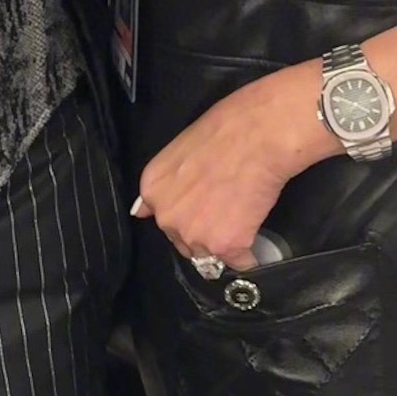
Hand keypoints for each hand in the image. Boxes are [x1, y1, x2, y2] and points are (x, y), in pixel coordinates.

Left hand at [132, 62, 329, 270]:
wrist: (258, 134)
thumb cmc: (224, 131)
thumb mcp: (178, 151)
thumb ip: (163, 186)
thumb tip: (138, 212)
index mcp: (152, 190)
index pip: (164, 219)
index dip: (188, 211)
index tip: (205, 203)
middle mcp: (166, 217)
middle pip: (184, 242)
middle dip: (203, 231)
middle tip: (226, 206)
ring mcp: (195, 235)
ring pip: (210, 256)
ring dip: (225, 244)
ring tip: (242, 215)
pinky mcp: (226, 247)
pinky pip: (240, 264)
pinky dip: (249, 256)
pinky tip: (256, 233)